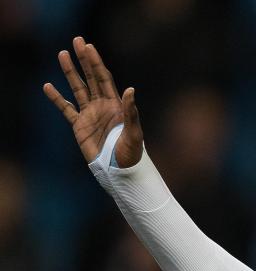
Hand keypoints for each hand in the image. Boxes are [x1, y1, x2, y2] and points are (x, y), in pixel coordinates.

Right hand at [42, 36, 142, 166]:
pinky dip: (57, 98)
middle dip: (84, 60)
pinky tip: (48, 86)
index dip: (96, 62)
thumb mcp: (134, 133)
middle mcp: (102, 106)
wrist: (120, 172)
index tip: (89, 47)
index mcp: (116, 106)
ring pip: (77, 88)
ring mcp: (90, 115)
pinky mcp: (80, 127)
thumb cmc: (132, 154)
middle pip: (90, 78)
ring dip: (70, 72)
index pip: (104, 78)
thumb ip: (130, 112)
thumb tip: (130, 90)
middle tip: (77, 41)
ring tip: (62, 54)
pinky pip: (66, 109)